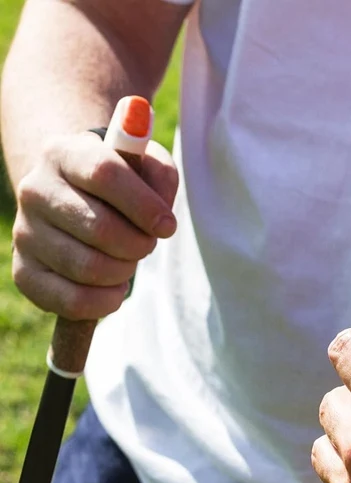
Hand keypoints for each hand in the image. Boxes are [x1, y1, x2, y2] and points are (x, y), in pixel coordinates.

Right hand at [11, 131, 178, 319]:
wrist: (76, 198)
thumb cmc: (122, 185)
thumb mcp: (145, 166)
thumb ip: (161, 179)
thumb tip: (161, 222)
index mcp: (64, 154)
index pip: (104, 173)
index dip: (144, 205)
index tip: (166, 226)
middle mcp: (35, 190)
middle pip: (100, 228)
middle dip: (138, 244)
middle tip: (145, 244)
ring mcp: (25, 233)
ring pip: (89, 268)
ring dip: (124, 272)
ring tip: (126, 261)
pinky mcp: (25, 273)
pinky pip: (73, 301)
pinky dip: (106, 301)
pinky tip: (113, 287)